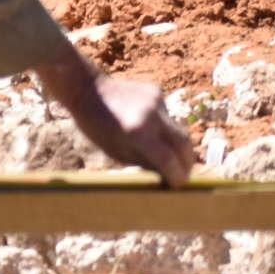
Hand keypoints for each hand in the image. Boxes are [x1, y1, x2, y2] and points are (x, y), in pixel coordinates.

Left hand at [34, 53, 194, 185]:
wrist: (87, 88)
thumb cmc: (96, 126)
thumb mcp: (116, 152)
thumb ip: (144, 163)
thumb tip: (169, 175)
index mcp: (137, 133)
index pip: (169, 160)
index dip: (177, 176)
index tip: (178, 185)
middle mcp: (151, 115)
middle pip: (184, 144)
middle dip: (187, 162)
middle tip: (183, 174)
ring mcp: (157, 101)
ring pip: (179, 129)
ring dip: (176, 145)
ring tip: (166, 154)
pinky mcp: (157, 92)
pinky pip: (168, 116)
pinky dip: (164, 127)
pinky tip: (148, 127)